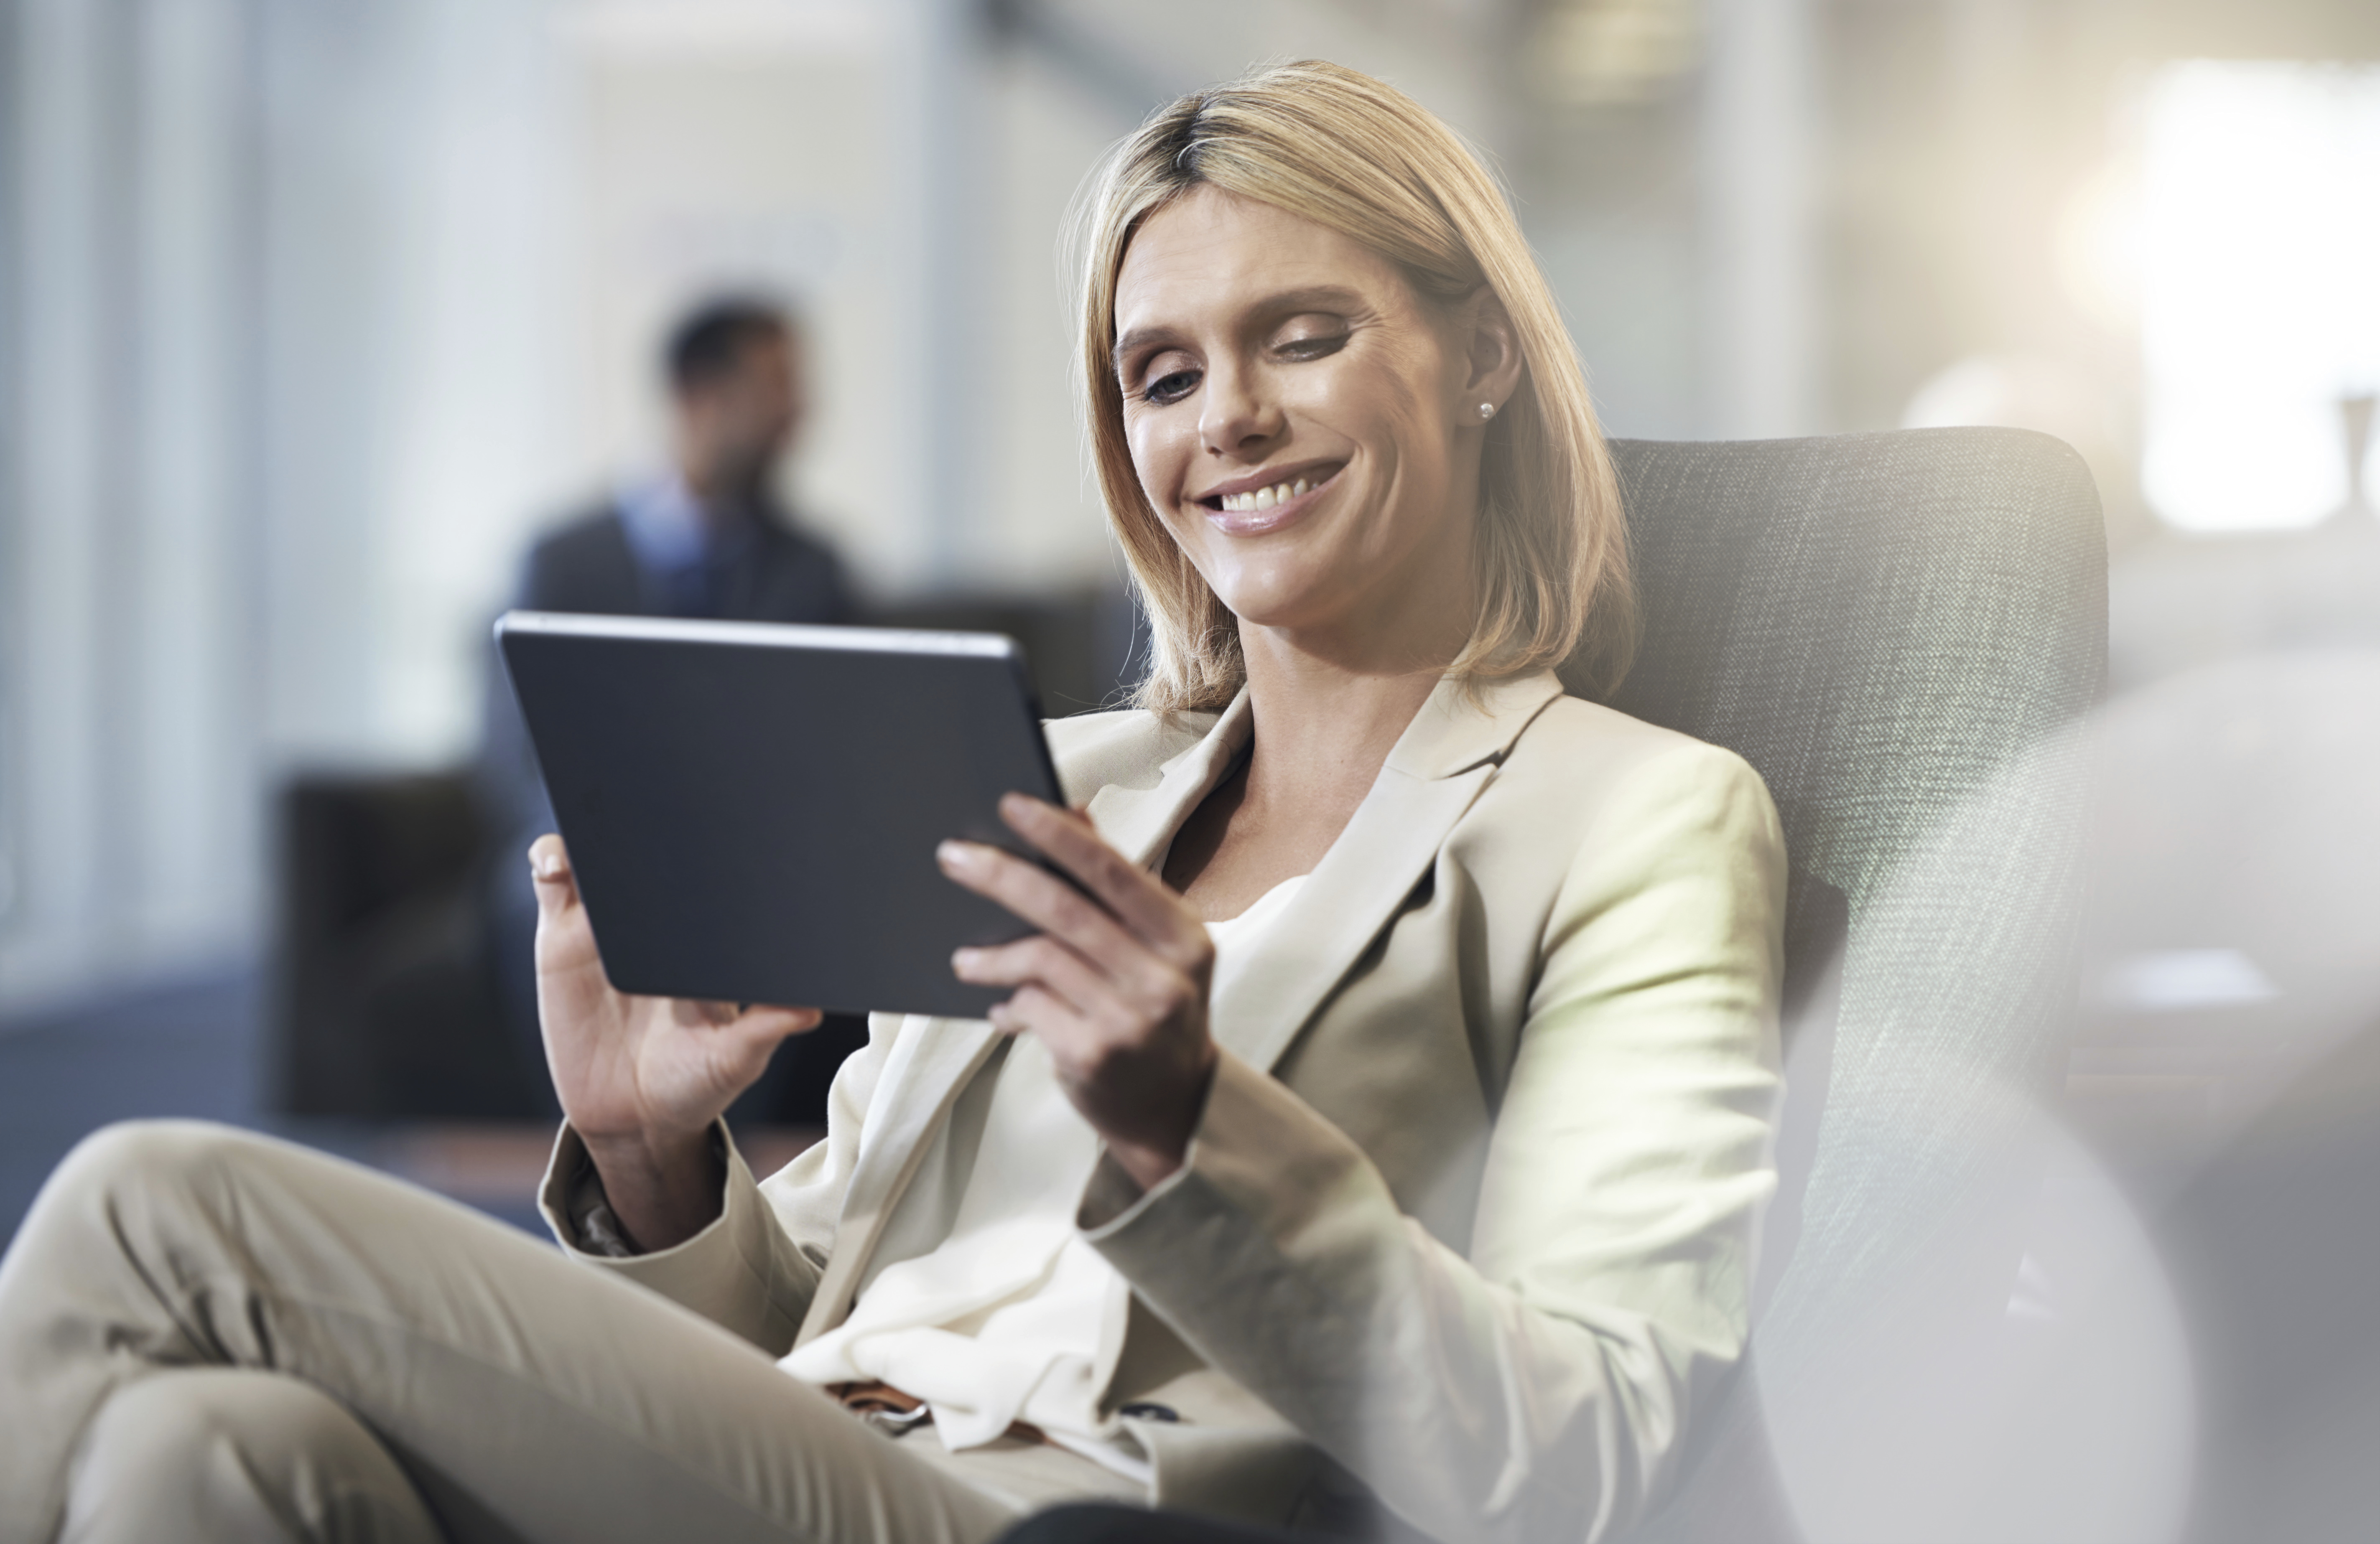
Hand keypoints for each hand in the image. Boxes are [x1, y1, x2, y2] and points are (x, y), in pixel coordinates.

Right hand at [529, 835, 820, 1247]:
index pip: (707, 879)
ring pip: (601, 860)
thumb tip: (811, 1011)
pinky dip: (551, 863)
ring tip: (596, 835)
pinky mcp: (563, 942)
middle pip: (653, 856)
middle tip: (648, 806)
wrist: (632, 1118)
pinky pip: (555, 888)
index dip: (706, 846)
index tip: (707, 822)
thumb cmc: (695, 1083)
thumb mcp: (735, 1059)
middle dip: (649, 821)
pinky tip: (557, 865)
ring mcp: (609, 929)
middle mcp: (660, 926)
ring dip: (597, 835)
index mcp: (705, 941)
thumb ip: (763, 1031)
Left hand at [938, 794, 1217, 1189]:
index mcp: (1184, 936)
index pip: (1113, 871)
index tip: (1009, 804)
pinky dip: (1008, 1002)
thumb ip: (1115, 886)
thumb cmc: (1153, 1012)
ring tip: (964, 959)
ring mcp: (1131, 1020)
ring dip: (991, 955)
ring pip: (1040, 958)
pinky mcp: (1094, 1056)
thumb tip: (1072, 813)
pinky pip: (1030, 1007)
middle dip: (1002, 876)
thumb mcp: (1154, 949)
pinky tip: (1001, 1009)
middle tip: (952, 856)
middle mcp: (1165, 976)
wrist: (1174, 1110)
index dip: (1059, 835)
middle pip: (1066, 909)